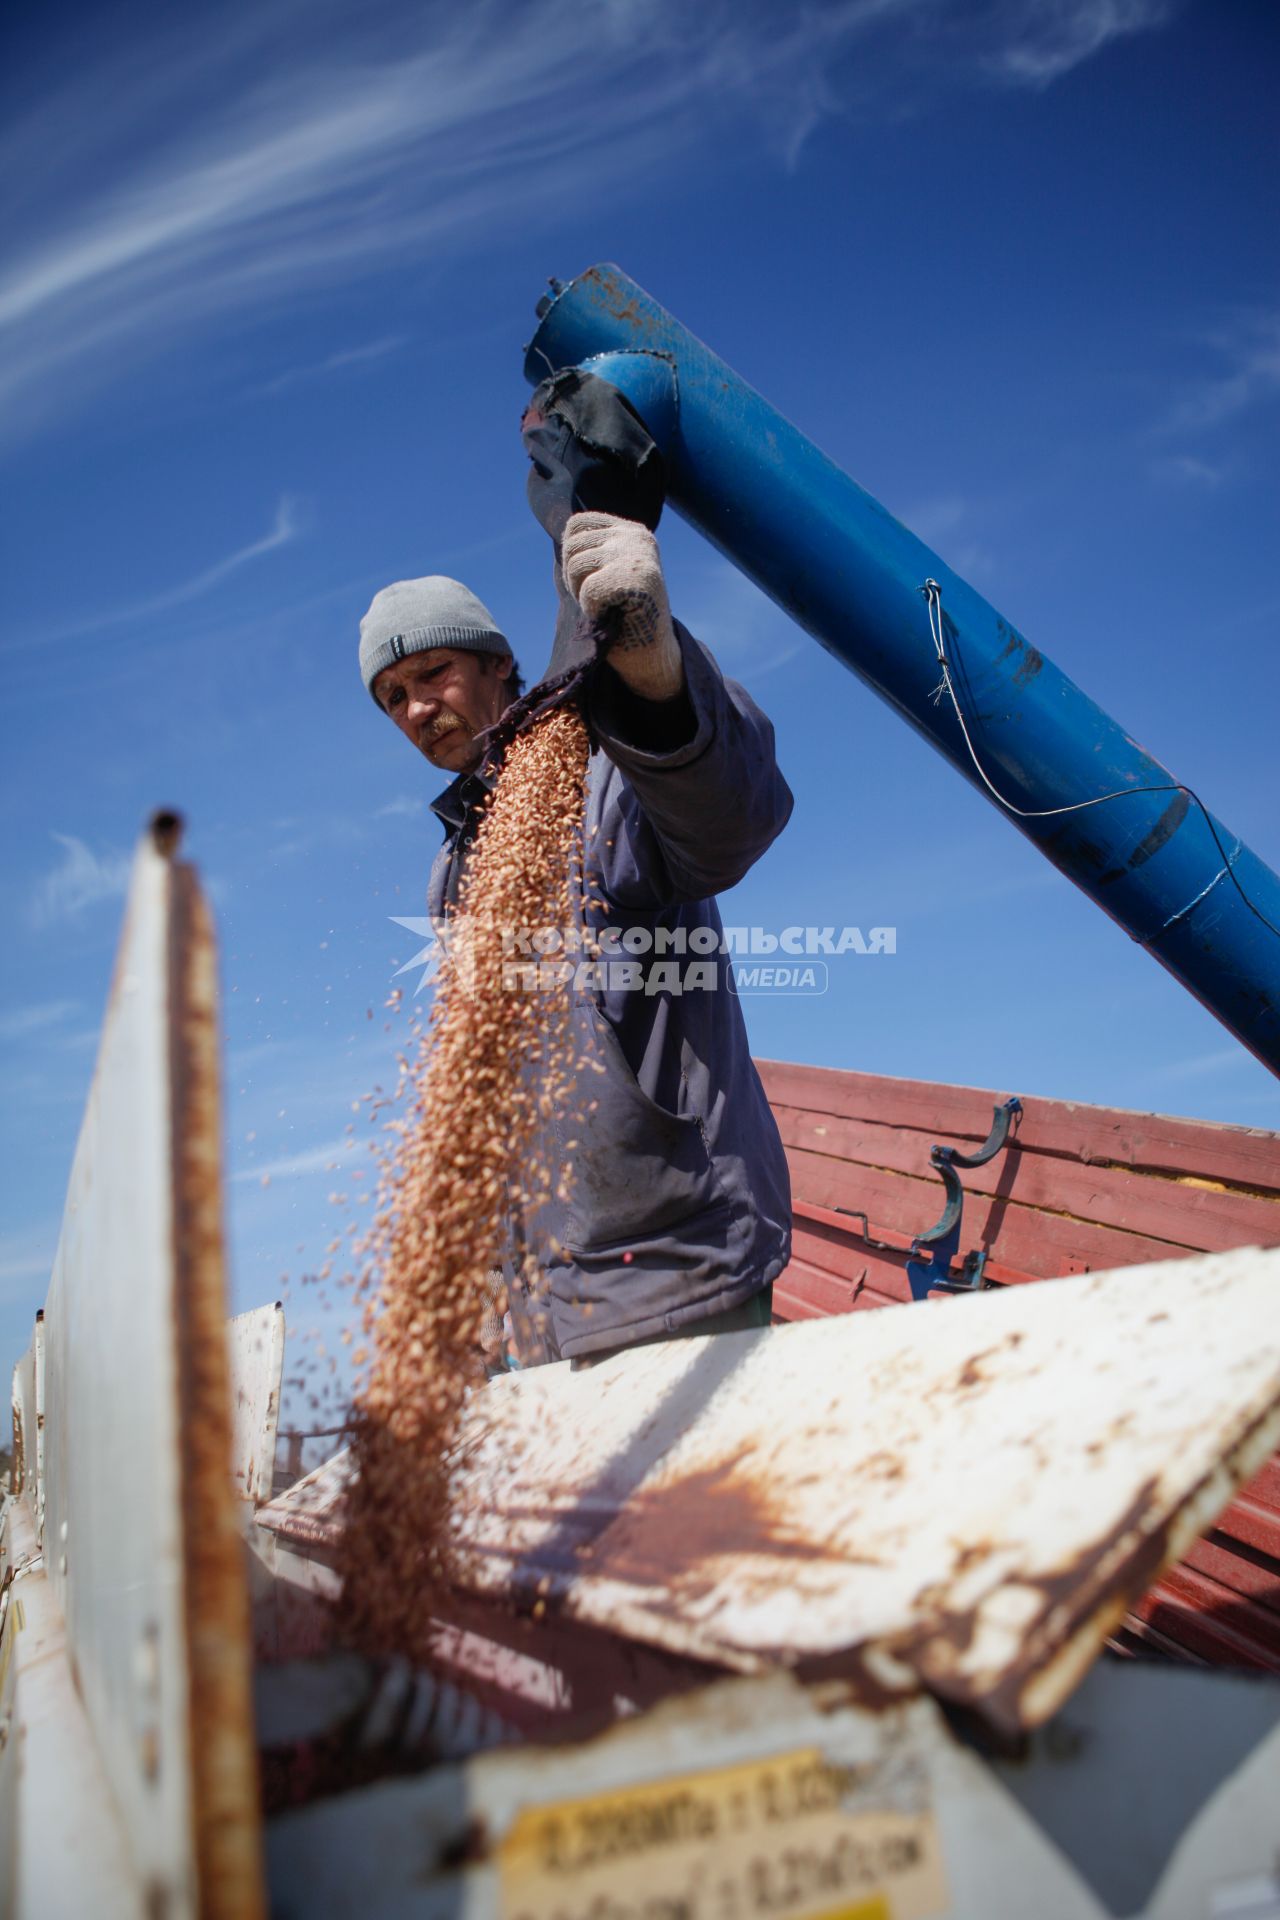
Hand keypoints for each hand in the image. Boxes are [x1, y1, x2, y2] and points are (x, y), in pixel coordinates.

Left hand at [561, 511, 683, 701]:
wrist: (653, 655)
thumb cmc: (625, 617)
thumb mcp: (609, 571)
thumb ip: (592, 550)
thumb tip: (560, 537)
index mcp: (630, 531)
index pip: (576, 525)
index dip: (571, 555)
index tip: (590, 580)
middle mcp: (635, 536)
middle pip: (571, 546)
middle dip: (574, 579)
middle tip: (600, 600)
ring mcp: (635, 555)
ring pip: (575, 565)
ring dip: (582, 595)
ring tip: (606, 606)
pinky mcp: (633, 578)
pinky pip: (588, 590)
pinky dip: (592, 610)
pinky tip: (613, 615)